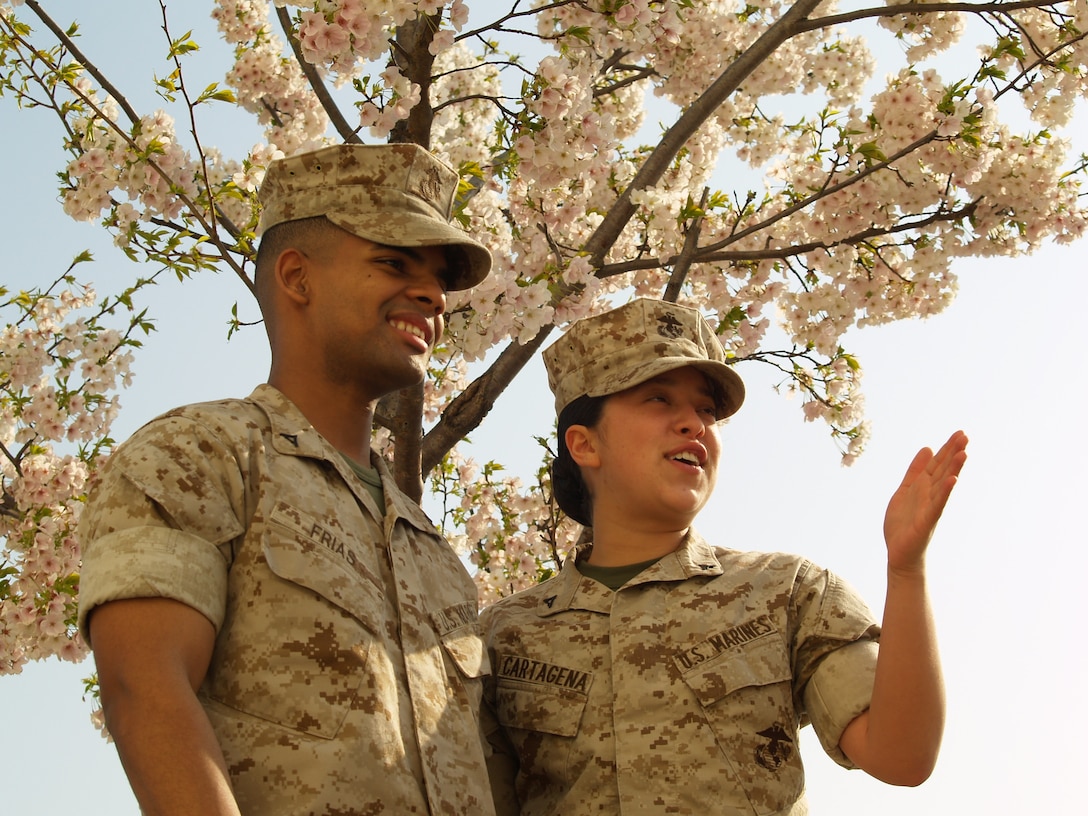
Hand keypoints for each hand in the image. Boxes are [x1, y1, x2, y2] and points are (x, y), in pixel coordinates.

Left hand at [883, 430, 967, 573]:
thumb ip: (915, 471)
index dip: (947, 448)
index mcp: (924, 487)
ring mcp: (931, 507)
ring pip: (944, 485)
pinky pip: (938, 504)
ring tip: (964, 453)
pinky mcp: (927, 520)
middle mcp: (931, 495)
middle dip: (954, 453)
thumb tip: (927, 448)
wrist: (900, 554)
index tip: (960, 432)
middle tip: (965, 435)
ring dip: (954, 469)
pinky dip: (945, 492)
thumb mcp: (905, 491)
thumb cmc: (902, 525)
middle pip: (944, 470)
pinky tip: (952, 480)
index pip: (938, 464)